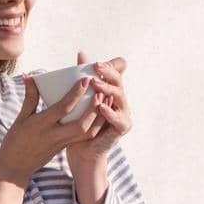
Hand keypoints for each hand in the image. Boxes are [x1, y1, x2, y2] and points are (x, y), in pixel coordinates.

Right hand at [0, 71, 100, 182]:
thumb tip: (28, 76)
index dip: (75, 94)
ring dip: (98, 117)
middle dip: (94, 108)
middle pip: (81, 124)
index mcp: (42, 125)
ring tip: (105, 101)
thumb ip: (30, 97)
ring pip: (87, 133)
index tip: (85, 80)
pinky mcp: (66, 147)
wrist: (15, 167)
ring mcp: (62, 143)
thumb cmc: (15, 140)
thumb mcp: (21, 118)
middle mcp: (55, 135)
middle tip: (101, 92)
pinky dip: (95, 126)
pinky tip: (100, 114)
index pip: (62, 108)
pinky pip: (84, 137)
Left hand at [65, 49, 132, 163]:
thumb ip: (82, 77)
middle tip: (96, 67)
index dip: (109, 66)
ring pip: (120, 96)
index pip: (115, 72)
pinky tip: (100, 107)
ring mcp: (123, 112)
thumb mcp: (79, 98)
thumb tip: (80, 52)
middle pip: (119, 81)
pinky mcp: (123, 126)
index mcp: (110, 90)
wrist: (83, 150)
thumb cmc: (79, 123)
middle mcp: (119, 99)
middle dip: (108, 72)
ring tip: (95, 84)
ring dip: (108, 89)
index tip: (94, 62)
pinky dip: (110, 112)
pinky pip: (119, 118)